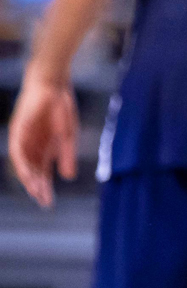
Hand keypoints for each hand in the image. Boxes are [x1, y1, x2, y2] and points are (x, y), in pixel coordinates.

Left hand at [8, 72, 78, 207]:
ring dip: (29, 178)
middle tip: (43, 202)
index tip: (49, 203)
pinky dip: (23, 164)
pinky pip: (17, 151)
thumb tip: (68, 177)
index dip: (45, 187)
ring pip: (24, 164)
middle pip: (33, 171)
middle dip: (38, 187)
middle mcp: (32, 146)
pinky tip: (28, 174)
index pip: (43, 172)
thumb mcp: (68, 135)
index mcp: (45, 147)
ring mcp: (24, 139)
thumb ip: (67, 155)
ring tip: (36, 192)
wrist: (53, 85)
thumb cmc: (62, 107)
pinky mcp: (17, 131)